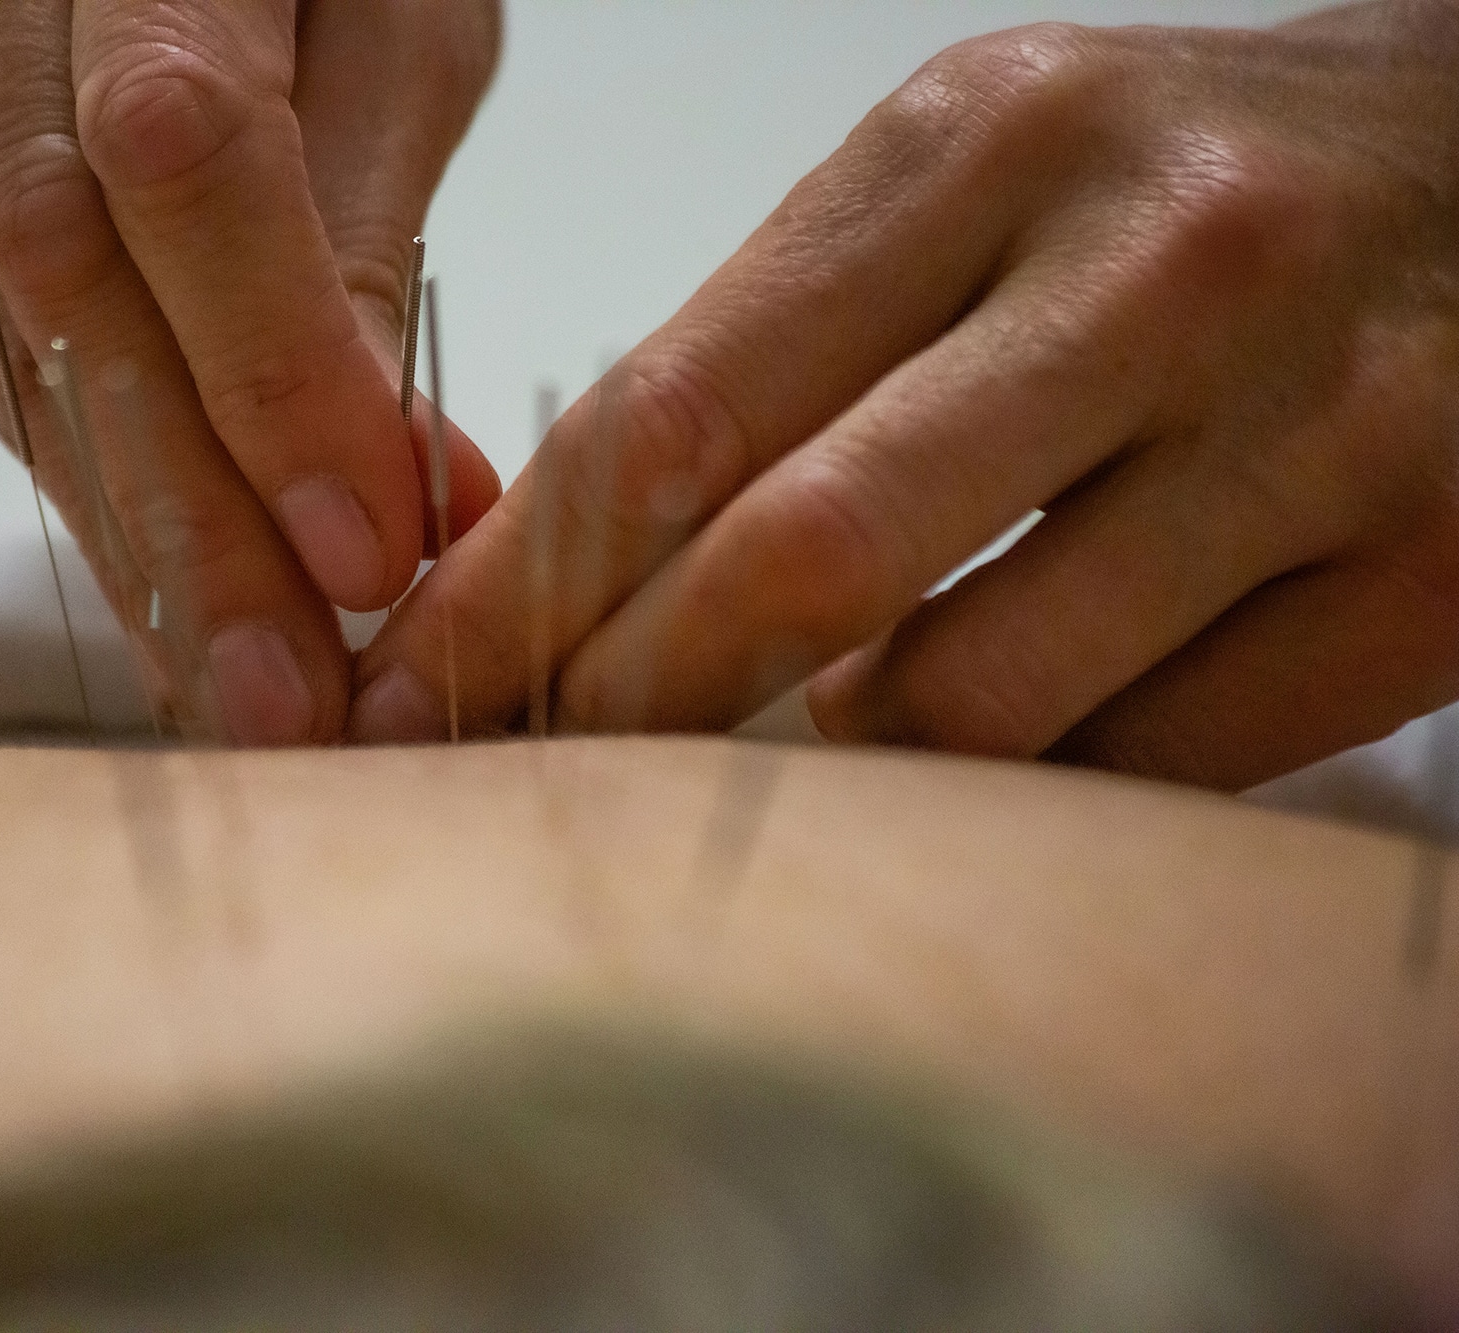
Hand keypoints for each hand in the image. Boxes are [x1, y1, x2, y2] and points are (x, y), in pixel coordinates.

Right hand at [0, 0, 502, 744]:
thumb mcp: (397, 22)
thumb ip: (370, 234)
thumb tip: (381, 490)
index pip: (179, 156)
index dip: (270, 370)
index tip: (363, 553)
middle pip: (48, 279)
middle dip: (180, 515)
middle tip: (278, 691)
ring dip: (116, 519)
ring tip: (226, 665)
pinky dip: (55, 448)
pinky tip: (143, 553)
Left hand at [352, 3, 1458, 790]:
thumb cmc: (1178, 186)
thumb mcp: (969, 183)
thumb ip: (787, 350)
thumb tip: (588, 571)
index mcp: (985, 146)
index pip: (677, 408)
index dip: (519, 585)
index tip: (420, 686)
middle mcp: (1151, 271)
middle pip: (805, 560)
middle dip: (635, 703)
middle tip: (550, 772)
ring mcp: (1312, 431)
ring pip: (978, 702)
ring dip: (842, 764)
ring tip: (801, 749)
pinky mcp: (1428, 577)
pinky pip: (1148, 765)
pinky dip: (1022, 796)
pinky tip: (986, 755)